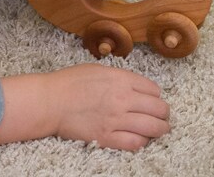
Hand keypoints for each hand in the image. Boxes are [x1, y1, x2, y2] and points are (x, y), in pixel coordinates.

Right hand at [0, 64, 170, 150]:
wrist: (50, 101)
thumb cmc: (69, 83)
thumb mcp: (97, 69)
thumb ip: (118, 76)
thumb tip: (133, 84)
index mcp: (121, 79)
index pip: (153, 89)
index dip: (156, 96)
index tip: (154, 100)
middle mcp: (123, 99)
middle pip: (158, 108)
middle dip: (163, 113)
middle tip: (162, 116)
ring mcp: (116, 119)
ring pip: (153, 127)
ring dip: (160, 129)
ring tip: (160, 130)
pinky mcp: (107, 137)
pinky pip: (135, 143)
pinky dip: (142, 142)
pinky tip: (140, 139)